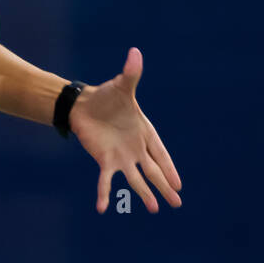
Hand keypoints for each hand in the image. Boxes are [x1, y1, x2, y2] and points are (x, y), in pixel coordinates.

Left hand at [69, 47, 182, 213]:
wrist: (84, 104)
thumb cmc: (107, 95)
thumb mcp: (121, 85)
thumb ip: (130, 74)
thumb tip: (135, 53)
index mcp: (145, 133)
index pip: (161, 153)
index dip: (170, 168)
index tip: (179, 183)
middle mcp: (136, 149)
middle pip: (154, 171)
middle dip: (165, 186)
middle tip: (177, 203)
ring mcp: (121, 156)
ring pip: (135, 178)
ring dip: (143, 193)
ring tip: (154, 209)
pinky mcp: (104, 159)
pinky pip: (105, 180)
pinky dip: (104, 193)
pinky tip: (102, 208)